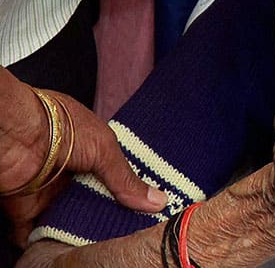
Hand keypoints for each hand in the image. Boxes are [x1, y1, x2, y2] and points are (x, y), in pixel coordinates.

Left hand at [1, 86, 166, 246]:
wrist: (18, 134)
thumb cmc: (60, 126)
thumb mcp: (106, 150)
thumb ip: (126, 180)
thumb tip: (157, 200)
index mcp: (91, 153)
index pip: (113, 178)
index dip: (129, 193)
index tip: (146, 209)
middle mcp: (71, 174)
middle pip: (93, 202)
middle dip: (107, 215)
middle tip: (128, 230)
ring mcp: (50, 192)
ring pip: (69, 220)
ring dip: (81, 231)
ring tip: (104, 243)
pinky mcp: (29, 209)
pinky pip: (39, 233)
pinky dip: (49, 243)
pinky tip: (67, 248)